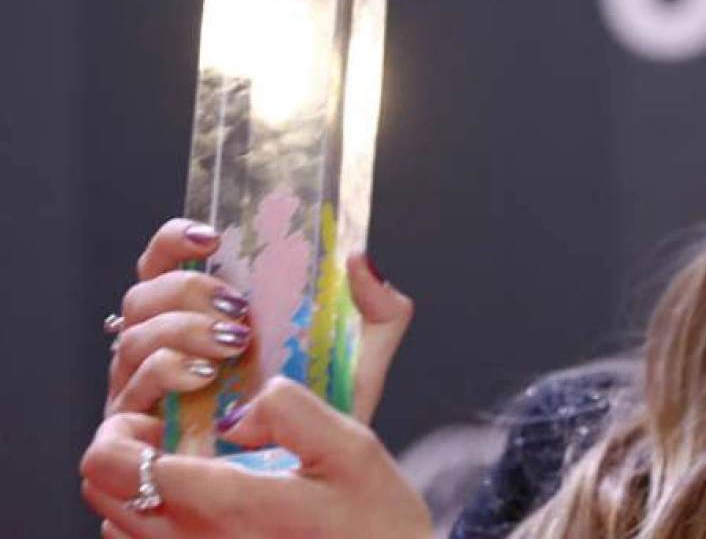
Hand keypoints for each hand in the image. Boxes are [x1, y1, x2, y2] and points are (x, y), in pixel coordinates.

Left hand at [80, 377, 430, 537]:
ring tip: (187, 465)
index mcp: (229, 506)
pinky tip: (200, 503)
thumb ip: (293, 412)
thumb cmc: (376, 524)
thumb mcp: (354, 451)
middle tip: (170, 431)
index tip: (163, 411)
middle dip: (123, 450)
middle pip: (100, 490)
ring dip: (134, 486)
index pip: (123, 464)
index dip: (127, 427)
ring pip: (114, 521)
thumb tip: (240, 408)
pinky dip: (151, 519)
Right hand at [105, 218, 412, 422]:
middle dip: (186, 290)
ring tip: (234, 343)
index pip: (168, 261)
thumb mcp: (359, 354)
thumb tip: (361, 261)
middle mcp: (166, 342)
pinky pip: (132, 389)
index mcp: (205, 311)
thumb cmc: (323, 408)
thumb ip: (376, 306)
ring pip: (134, 337)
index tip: (212, 237)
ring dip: (182, 330)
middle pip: (145, 295)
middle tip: (238, 308)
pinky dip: (166, 373)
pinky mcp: (137, 426)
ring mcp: (146, 383)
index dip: (177, 240)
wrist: (309, 476)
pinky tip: (205, 378)